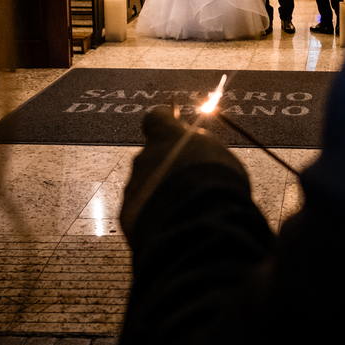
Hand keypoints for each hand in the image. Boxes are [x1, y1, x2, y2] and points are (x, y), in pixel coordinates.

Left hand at [120, 107, 246, 238]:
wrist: (196, 223)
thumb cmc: (215, 185)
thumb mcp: (217, 156)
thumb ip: (199, 148)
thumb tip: (194, 149)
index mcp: (167, 137)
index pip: (155, 118)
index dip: (164, 122)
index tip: (170, 124)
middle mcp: (145, 157)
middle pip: (152, 157)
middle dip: (166, 168)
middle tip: (188, 183)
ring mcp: (134, 185)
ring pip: (146, 185)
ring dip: (161, 195)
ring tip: (186, 210)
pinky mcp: (128, 213)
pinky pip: (141, 211)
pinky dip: (155, 216)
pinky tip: (174, 226)